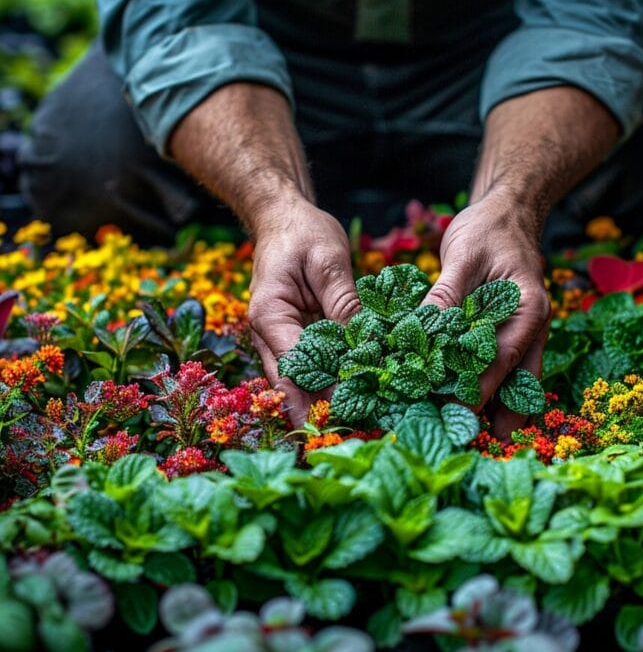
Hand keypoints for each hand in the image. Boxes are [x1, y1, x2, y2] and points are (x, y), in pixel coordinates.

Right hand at [248, 196, 359, 423]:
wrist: (284, 218)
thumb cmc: (302, 233)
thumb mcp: (328, 261)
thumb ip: (344, 302)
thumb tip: (365, 342)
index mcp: (269, 316)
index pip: (294, 366)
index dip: (319, 392)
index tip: (345, 414)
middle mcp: (269, 334)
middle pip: (292, 383)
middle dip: (319, 410)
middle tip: (352, 433)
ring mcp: (281, 338)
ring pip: (301, 379)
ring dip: (326, 399)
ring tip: (359, 422)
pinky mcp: (297, 335)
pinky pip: (314, 363)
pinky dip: (333, 379)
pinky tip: (358, 394)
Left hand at [422, 192, 550, 435]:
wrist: (508, 213)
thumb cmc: (488, 231)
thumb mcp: (465, 257)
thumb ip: (447, 294)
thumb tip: (422, 330)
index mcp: (527, 309)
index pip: (500, 358)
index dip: (479, 389)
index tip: (456, 413)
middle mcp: (531, 327)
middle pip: (516, 379)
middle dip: (497, 412)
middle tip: (472, 442)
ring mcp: (523, 332)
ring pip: (514, 379)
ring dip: (497, 407)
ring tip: (477, 438)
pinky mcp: (508, 332)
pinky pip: (503, 367)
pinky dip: (490, 387)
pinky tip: (475, 408)